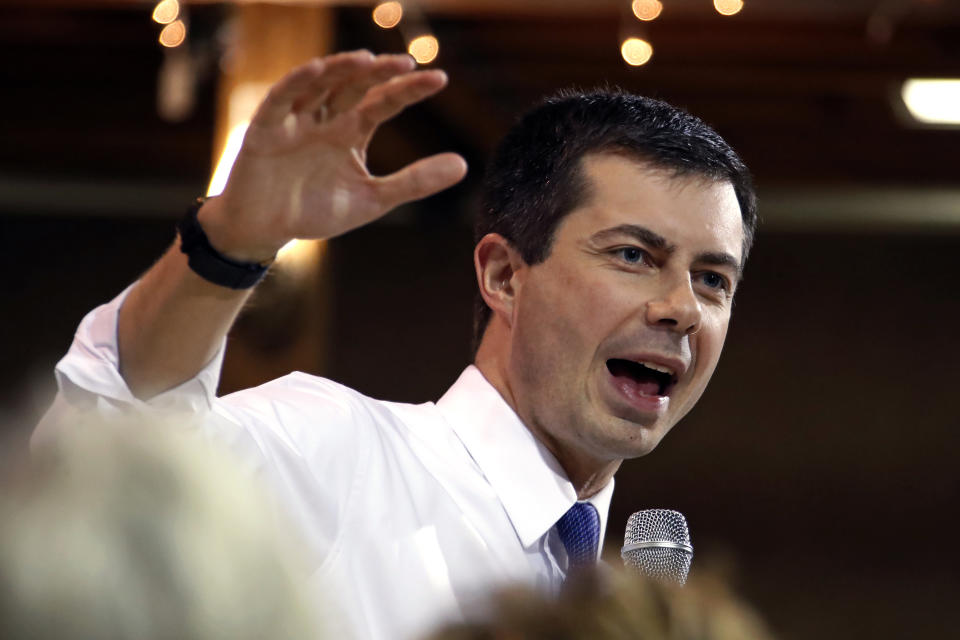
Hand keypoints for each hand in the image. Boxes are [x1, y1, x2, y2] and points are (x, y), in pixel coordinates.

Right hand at [198, 50, 467, 261]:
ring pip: (319, 84)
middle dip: (379, 73)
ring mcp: (295, 120)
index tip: (439, 78)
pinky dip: (296, 83)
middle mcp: (324, 118)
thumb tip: (465, 165)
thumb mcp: (373, 199)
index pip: (383, 102)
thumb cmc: (314, 211)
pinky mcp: (265, 128)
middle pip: (354, 86)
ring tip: (367, 60)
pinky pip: (281, 99)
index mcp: (350, 131)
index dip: (408, 90)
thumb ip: (415, 181)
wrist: (264, 231)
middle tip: (407, 63)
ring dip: (341, 70)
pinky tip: (317, 69)